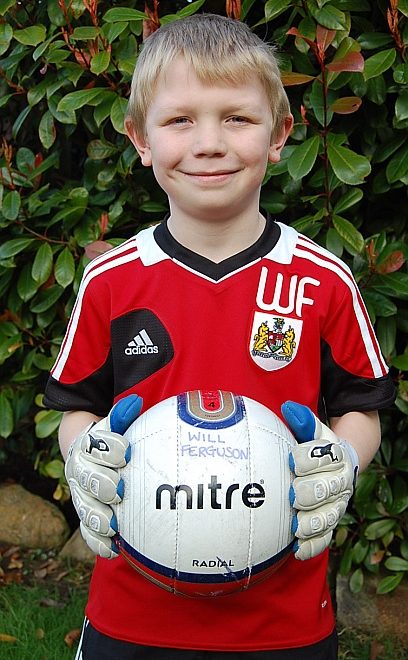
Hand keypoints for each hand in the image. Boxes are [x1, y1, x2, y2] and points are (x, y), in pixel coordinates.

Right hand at [65, 395, 142, 558]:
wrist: (90, 454)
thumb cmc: (112, 437)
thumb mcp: (116, 424)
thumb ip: (122, 415)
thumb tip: (134, 401)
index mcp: (86, 446)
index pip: (92, 445)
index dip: (108, 448)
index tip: (126, 451)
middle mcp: (80, 471)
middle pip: (85, 478)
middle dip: (101, 484)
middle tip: (120, 490)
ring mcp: (82, 495)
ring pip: (84, 507)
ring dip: (98, 517)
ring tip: (114, 525)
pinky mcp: (87, 517)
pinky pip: (88, 532)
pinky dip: (99, 541)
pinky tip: (113, 548)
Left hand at [281, 401, 358, 560]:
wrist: (336, 466)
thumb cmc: (314, 446)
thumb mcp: (311, 431)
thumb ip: (303, 421)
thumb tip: (289, 408)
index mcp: (337, 456)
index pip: (328, 456)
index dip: (309, 458)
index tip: (292, 458)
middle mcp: (341, 482)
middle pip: (329, 489)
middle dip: (310, 491)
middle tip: (293, 494)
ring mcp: (336, 504)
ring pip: (328, 516)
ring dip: (311, 522)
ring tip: (294, 524)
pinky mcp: (329, 524)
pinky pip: (324, 538)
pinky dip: (311, 545)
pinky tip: (296, 548)